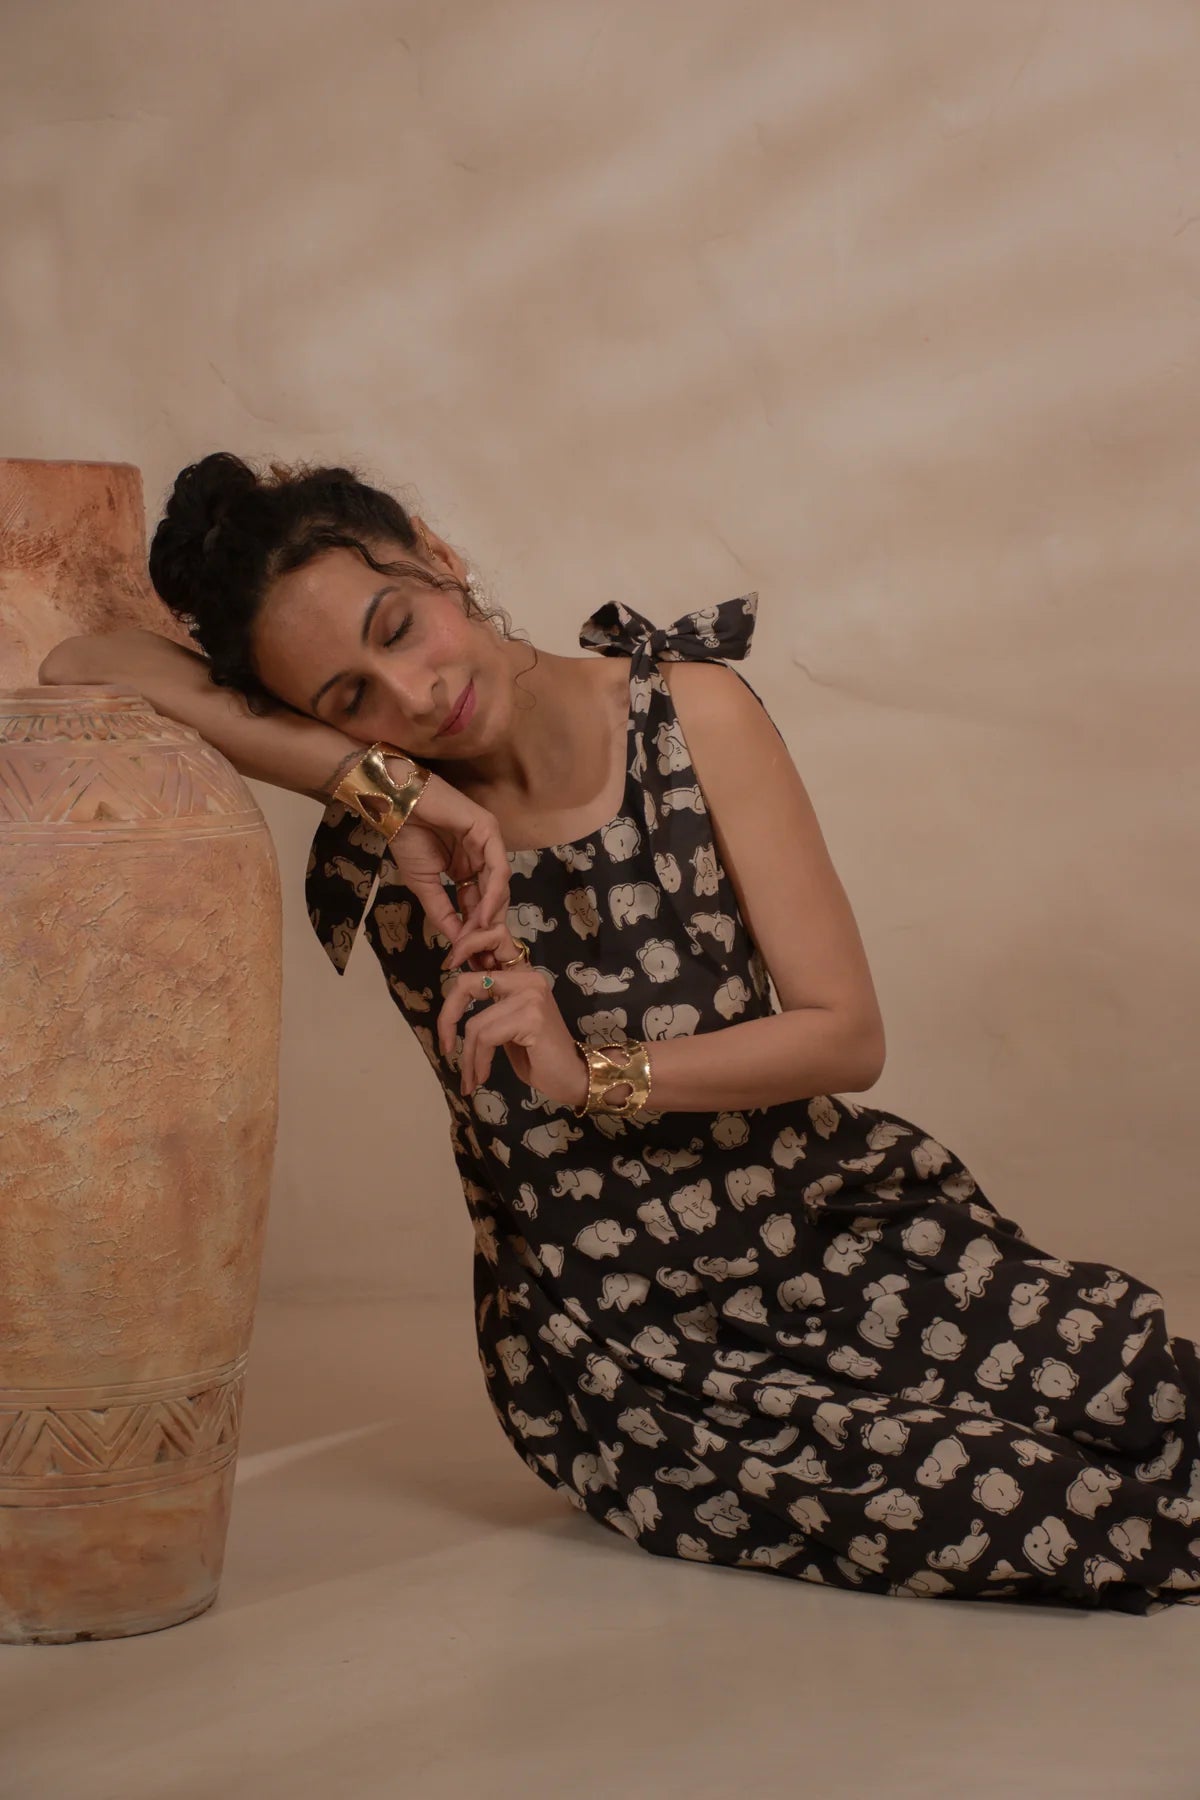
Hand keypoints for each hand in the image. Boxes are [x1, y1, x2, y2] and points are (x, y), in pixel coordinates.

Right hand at [355, 754, 511, 953]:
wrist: (395, 808)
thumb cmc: (407, 840)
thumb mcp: (424, 885)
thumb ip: (443, 913)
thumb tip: (456, 943)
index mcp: (467, 869)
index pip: (477, 904)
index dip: (475, 931)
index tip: (470, 958)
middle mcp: (482, 858)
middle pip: (493, 898)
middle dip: (488, 929)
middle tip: (482, 956)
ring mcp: (488, 844)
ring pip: (499, 887)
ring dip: (489, 916)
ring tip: (479, 940)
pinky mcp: (490, 831)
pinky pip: (498, 868)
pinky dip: (492, 894)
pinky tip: (483, 915)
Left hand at [436, 918, 589, 1110]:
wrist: (572, 1077)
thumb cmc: (539, 1055)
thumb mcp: (508, 1024)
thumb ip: (489, 1005)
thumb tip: (452, 997)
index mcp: (522, 974)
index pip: (490, 940)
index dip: (463, 946)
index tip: (447, 966)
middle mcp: (528, 978)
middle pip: (467, 983)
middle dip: (448, 1017)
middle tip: (445, 1045)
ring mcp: (531, 996)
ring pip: (475, 1024)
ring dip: (468, 1057)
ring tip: (471, 1079)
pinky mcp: (531, 1017)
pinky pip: (486, 1038)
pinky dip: (479, 1062)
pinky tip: (483, 1076)